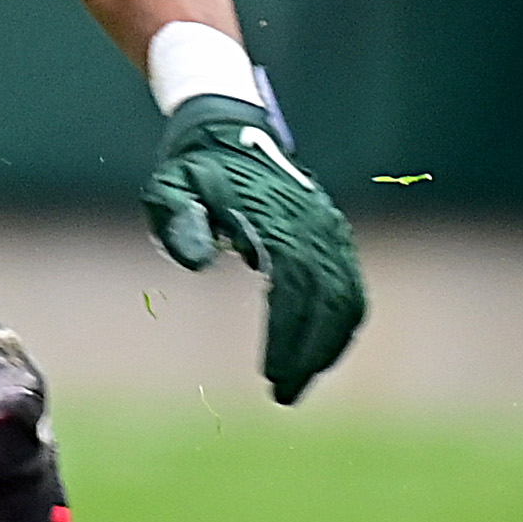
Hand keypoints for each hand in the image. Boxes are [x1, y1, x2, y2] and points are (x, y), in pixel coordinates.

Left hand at [142, 92, 365, 403]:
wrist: (226, 126)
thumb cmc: (193, 168)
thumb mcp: (171, 188)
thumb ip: (180, 222)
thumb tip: (199, 262)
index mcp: (275, 215)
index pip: (293, 286)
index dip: (287, 336)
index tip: (271, 375)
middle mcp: (312, 222)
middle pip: (325, 299)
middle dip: (308, 353)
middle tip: (284, 395)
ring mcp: (328, 226)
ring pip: (345, 297)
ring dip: (328, 345)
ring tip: (300, 383)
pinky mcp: (333, 232)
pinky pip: (350, 285)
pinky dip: (342, 323)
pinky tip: (323, 354)